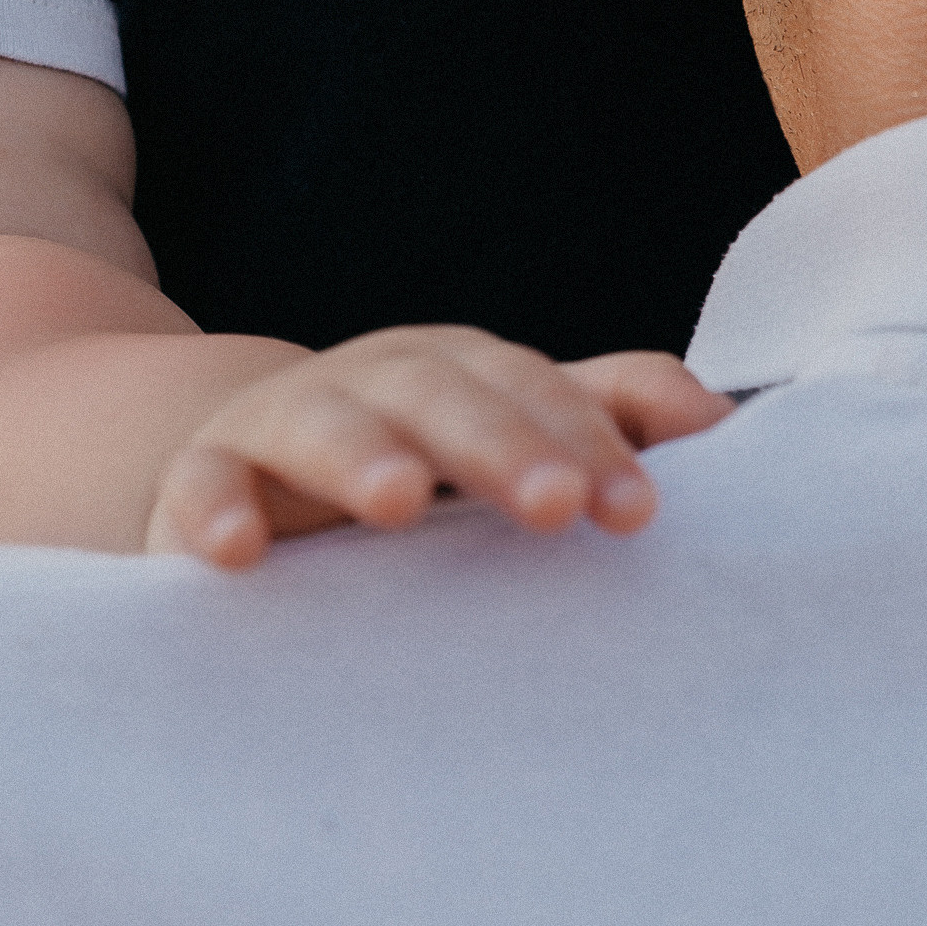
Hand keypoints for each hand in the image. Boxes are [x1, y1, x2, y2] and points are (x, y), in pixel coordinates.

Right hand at [142, 330, 731, 567]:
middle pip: (440, 393)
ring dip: (364, 454)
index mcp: (458, 372)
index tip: (638, 513)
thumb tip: (726, 424)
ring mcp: (281, 424)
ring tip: (401, 501)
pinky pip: (200, 489)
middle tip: (556, 506)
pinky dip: (214, 511)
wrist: (254, 469)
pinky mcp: (202, 480)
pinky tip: (239, 553)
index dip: (588, 440)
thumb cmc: (418, 462)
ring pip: (322, 421)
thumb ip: (608, 417)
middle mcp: (375, 382)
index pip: (533, 388)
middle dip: (499, 444)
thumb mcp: (508, 431)